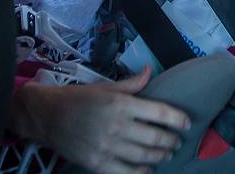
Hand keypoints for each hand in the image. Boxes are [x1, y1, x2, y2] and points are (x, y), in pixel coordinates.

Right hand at [13, 66, 189, 173]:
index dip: (179, 119)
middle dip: (172, 141)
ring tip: (166, 153)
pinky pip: (128, 173)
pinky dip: (143, 172)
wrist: (47, 116)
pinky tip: (149, 168)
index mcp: (121, 103)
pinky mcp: (99, 164)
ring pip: (145, 156)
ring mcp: (108, 147)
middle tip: (176, 141)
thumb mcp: (106, 87)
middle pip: (156, 138)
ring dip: (161, 156)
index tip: (187, 123)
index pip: (161, 113)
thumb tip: (150, 71)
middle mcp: (117, 125)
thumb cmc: (78, 98)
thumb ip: (132, 84)